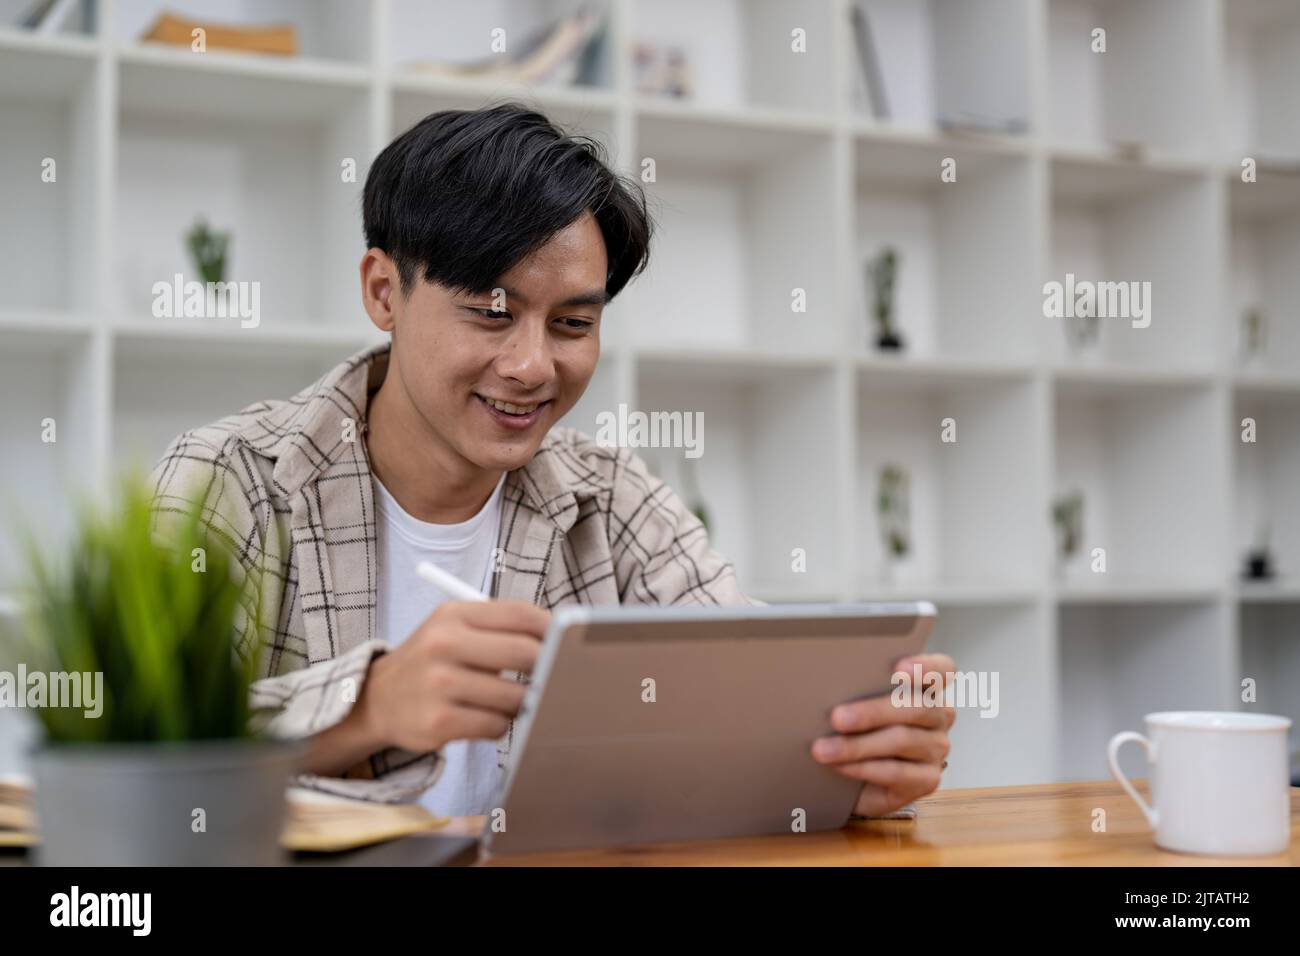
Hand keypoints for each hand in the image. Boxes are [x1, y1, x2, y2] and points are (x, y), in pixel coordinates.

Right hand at [356, 599, 550, 754]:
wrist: (378, 700)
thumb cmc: (432, 662)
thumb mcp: (454, 628)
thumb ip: (501, 628)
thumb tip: (560, 640)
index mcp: (453, 615)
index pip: (520, 614)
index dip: (553, 629)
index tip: (567, 642)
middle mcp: (443, 645)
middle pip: (525, 653)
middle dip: (546, 668)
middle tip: (553, 677)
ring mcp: (439, 685)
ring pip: (514, 697)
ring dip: (522, 704)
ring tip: (508, 701)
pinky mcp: (438, 722)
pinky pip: (495, 726)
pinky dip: (500, 725)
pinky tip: (484, 718)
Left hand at [810, 652, 955, 817]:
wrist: (852, 778)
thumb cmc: (854, 729)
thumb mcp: (855, 703)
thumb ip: (855, 689)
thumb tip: (831, 685)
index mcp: (926, 687)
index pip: (941, 669)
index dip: (925, 666)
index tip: (898, 668)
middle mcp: (938, 716)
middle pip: (915, 707)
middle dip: (872, 712)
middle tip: (836, 717)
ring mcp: (936, 748)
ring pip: (901, 740)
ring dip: (857, 745)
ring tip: (823, 749)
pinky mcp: (928, 780)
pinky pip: (895, 772)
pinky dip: (862, 768)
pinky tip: (839, 765)